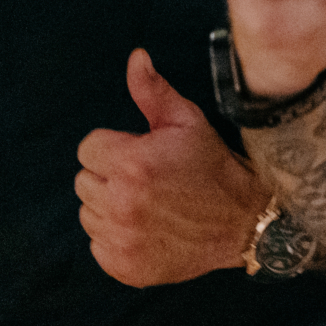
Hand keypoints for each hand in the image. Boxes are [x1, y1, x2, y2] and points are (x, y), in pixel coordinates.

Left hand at [75, 49, 270, 286]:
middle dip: (109, 175)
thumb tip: (135, 58)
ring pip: (88, 214)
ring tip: (146, 203)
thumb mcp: (187, 121)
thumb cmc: (212, 166)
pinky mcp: (124, 267)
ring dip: (109, 207)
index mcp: (132, 163)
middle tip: (145, 179)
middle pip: (84, 181)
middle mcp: (121, 203)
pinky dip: (115, 238)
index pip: (88, 148)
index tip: (138, 153)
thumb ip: (152, 90)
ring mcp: (122, 239)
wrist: (242, 222)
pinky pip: (97, 246)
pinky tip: (145, 228)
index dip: (113, 147)